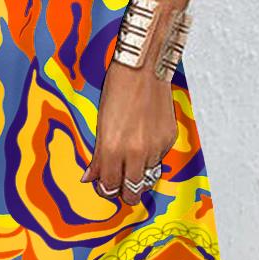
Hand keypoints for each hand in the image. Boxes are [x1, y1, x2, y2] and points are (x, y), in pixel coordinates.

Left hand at [81, 58, 177, 206]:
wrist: (144, 68)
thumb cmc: (119, 88)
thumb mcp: (100, 122)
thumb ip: (97, 155)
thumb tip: (90, 177)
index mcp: (112, 147)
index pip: (109, 186)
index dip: (105, 189)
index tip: (104, 186)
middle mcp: (135, 152)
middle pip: (132, 191)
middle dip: (123, 192)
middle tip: (118, 184)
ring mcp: (155, 147)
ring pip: (147, 177)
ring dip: (138, 174)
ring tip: (130, 164)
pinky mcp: (169, 140)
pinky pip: (159, 160)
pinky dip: (151, 158)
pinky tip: (143, 145)